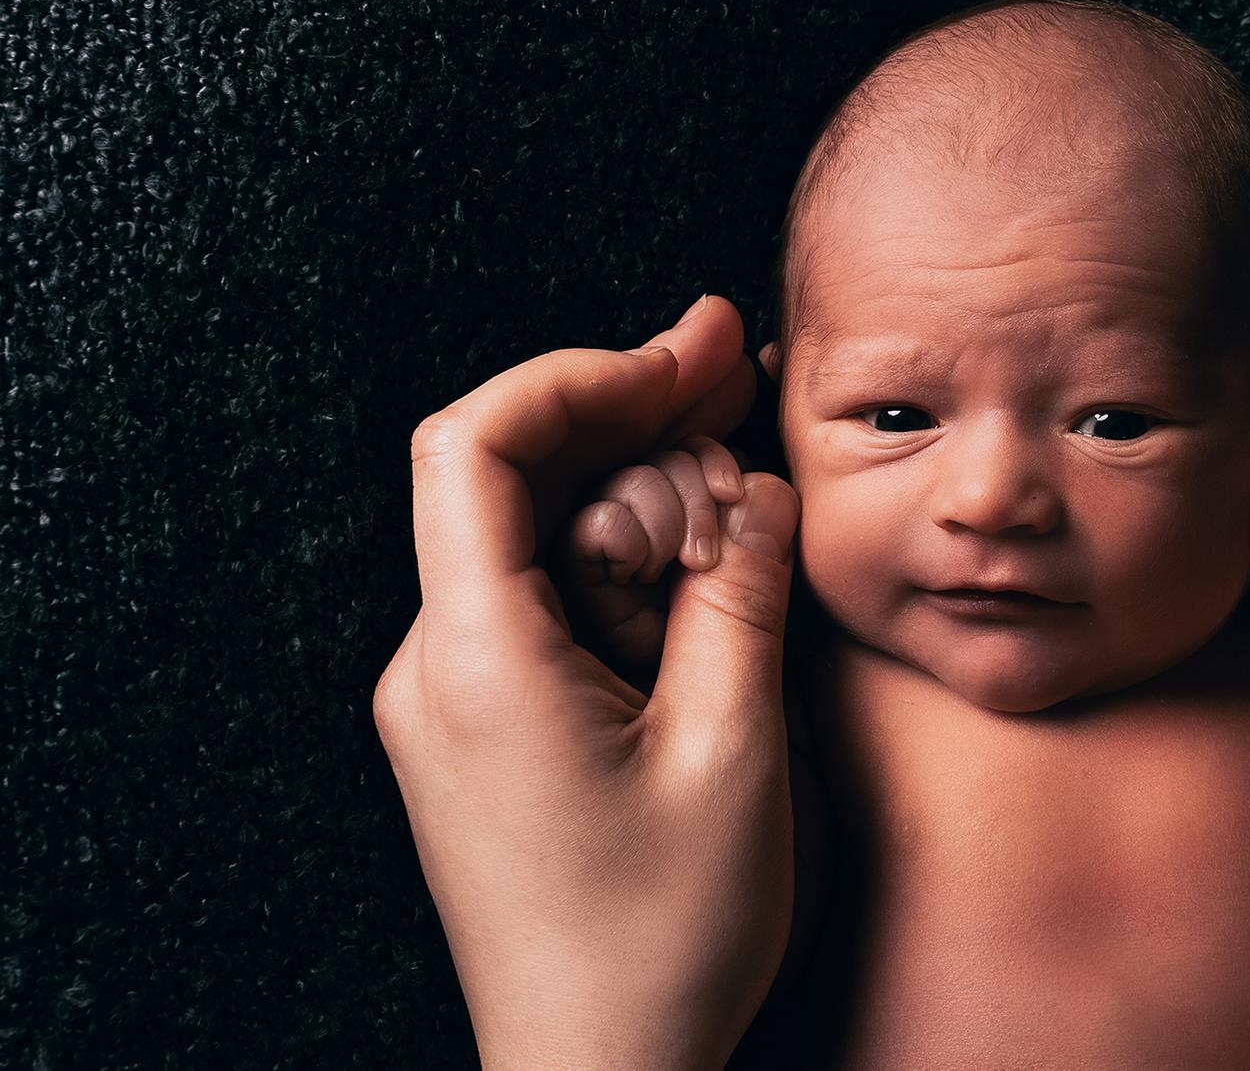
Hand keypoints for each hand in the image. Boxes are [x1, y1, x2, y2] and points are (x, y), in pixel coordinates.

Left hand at [375, 295, 802, 1070]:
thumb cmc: (656, 943)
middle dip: (630, 421)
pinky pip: (545, 599)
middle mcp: (441, 665)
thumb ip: (741, 598)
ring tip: (741, 496)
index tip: (681, 360)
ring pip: (537, 535)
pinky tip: (702, 563)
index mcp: (480, 660)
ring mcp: (457, 698)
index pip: (477, 446)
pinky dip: (623, 564)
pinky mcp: (487, 726)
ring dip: (638, 498)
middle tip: (735, 377)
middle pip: (513, 477)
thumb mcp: (733, 752)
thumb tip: (756, 489)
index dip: (579, 375)